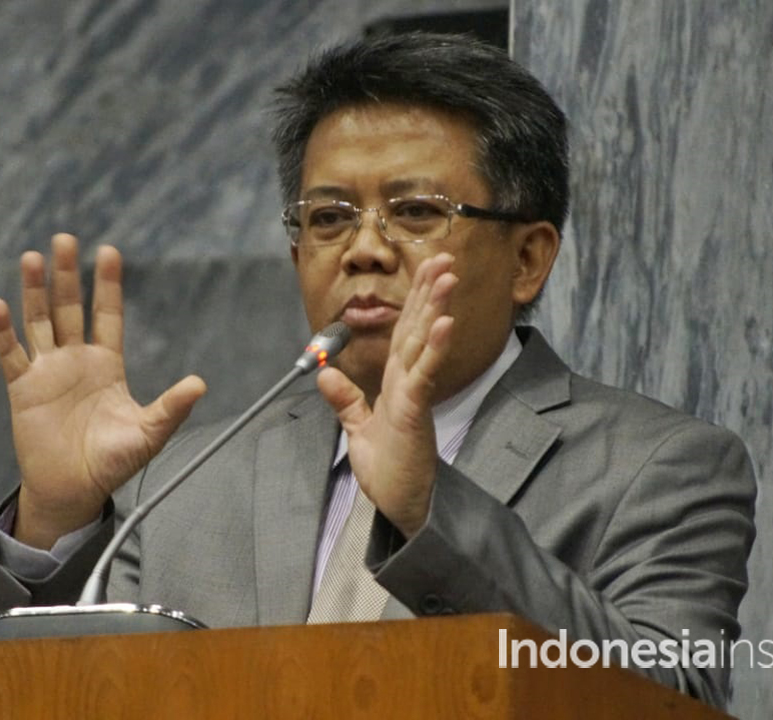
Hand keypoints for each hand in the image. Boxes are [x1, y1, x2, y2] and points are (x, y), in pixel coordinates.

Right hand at [0, 234, 206, 548]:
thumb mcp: (148, 434)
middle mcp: (76, 359)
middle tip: (65, 239)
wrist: (73, 490)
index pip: (107, 315)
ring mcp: (47, 371)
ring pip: (39, 321)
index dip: (107, 285)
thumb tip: (200, 384)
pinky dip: (3, 331)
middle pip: (69, 308)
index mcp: (107, 364)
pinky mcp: (23, 388)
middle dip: (67, 275)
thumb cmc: (112, 463)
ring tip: (33, 258)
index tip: (108, 252)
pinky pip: (11, 354)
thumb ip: (171, 408)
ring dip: (35, 291)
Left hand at [316, 253, 456, 536]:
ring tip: (448, 276)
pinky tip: (446, 323)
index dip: (414, 301)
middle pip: (419, 328)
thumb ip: (346, 401)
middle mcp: (407, 382)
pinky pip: (423, 373)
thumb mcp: (358, 431)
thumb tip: (324, 374)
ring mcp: (414, 395)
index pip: (404, 333)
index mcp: (395, 383)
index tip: (427, 271)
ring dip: (436, 308)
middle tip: (446, 257)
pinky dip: (435, 347)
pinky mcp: (415, 411)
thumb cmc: (388, 472)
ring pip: (425, 342)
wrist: (400, 506)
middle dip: (431, 292)